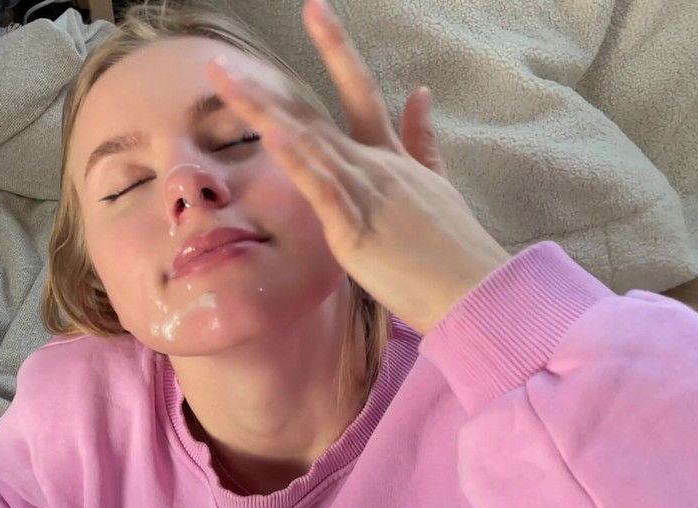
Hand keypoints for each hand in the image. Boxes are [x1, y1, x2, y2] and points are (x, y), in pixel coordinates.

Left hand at [207, 0, 510, 333]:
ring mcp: (364, 192)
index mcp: (387, 155)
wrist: (476, 290)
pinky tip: (274, 133)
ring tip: (227, 84)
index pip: (357, 88)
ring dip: (263, 113)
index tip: (314, 8)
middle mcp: (371, 164)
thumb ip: (423, 140)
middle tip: (222, 61)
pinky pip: (322, 188)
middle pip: (311, 116)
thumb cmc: (452, 245)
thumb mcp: (436, 183)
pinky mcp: (355, 228)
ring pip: (308, 142)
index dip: (336, 46)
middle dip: (264, 90)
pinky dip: (299, 161)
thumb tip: (421, 93)